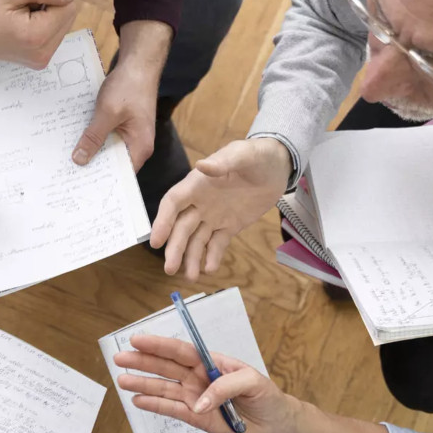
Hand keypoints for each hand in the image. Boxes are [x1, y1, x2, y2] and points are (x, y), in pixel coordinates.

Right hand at [0, 0, 79, 68]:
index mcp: (37, 36)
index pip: (69, 7)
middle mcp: (42, 54)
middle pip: (67, 18)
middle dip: (49, 7)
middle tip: (21, 7)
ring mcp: (40, 61)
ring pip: (61, 27)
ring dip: (45, 16)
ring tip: (18, 17)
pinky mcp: (37, 62)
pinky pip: (52, 36)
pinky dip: (41, 27)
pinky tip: (20, 26)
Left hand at [72, 21, 171, 169]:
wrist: (138, 64)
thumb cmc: (129, 86)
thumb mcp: (108, 112)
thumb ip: (94, 137)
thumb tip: (79, 160)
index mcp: (139, 147)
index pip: (120, 175)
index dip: (101, 182)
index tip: (80, 189)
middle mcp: (137, 145)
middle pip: (112, 165)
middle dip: (92, 169)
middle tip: (67, 178)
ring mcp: (130, 135)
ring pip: (107, 151)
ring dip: (91, 153)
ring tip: (67, 164)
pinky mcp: (123, 126)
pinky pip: (106, 138)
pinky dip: (93, 139)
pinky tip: (76, 141)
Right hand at [113, 334, 305, 432]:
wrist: (276, 425)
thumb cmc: (267, 397)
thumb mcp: (253, 382)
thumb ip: (225, 387)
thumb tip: (198, 403)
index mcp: (211, 362)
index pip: (180, 351)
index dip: (159, 345)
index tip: (137, 340)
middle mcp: (199, 377)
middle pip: (166, 368)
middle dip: (142, 362)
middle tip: (119, 359)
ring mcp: (195, 397)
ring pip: (164, 389)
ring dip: (143, 384)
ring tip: (122, 381)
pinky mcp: (195, 418)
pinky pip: (171, 410)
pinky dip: (154, 405)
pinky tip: (137, 401)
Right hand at [152, 138, 291, 279]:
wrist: (277, 166)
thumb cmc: (257, 155)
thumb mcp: (242, 155)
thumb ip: (223, 162)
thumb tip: (201, 165)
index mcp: (197, 184)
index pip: (173, 204)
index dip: (162, 222)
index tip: (155, 242)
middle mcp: (200, 203)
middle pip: (181, 228)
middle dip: (175, 249)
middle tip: (170, 269)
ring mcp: (214, 216)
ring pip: (197, 240)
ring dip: (191, 258)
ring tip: (191, 277)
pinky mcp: (230, 226)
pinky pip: (217, 244)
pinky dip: (213, 256)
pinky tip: (210, 268)